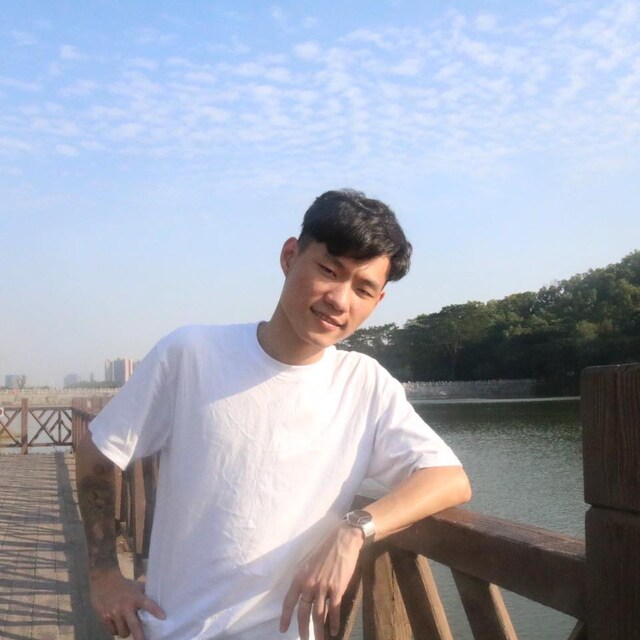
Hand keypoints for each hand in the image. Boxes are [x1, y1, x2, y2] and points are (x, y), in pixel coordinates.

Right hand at [89, 569, 165, 639]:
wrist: (104, 580)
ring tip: (126, 627)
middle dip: (139, 637)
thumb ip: (145, 594)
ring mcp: (114, 613)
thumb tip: (159, 597)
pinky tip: (116, 624)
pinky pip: (112, 631)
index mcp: (136, 597)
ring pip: (123, 632)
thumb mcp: (136, 587)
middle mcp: (126, 606)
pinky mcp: (104, 618)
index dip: (156, 611)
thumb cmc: (124, 584)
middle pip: (134, 626)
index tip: (163, 617)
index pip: (148, 604)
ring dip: (126, 631)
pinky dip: (115, 630)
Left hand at [280, 524, 363, 639]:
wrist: (342, 540)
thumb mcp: (308, 562)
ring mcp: (323, 587)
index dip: (285, 617)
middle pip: (304, 612)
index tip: (283, 629)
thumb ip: (304, 578)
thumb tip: (303, 593)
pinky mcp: (337, 588)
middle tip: (304, 639)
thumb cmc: (325, 549)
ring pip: (319, 615)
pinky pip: (334, 610)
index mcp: (300, 577)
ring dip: (319, 631)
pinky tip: (335, 630)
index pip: (289, 601)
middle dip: (303, 629)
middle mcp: (309, 584)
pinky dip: (334, 622)